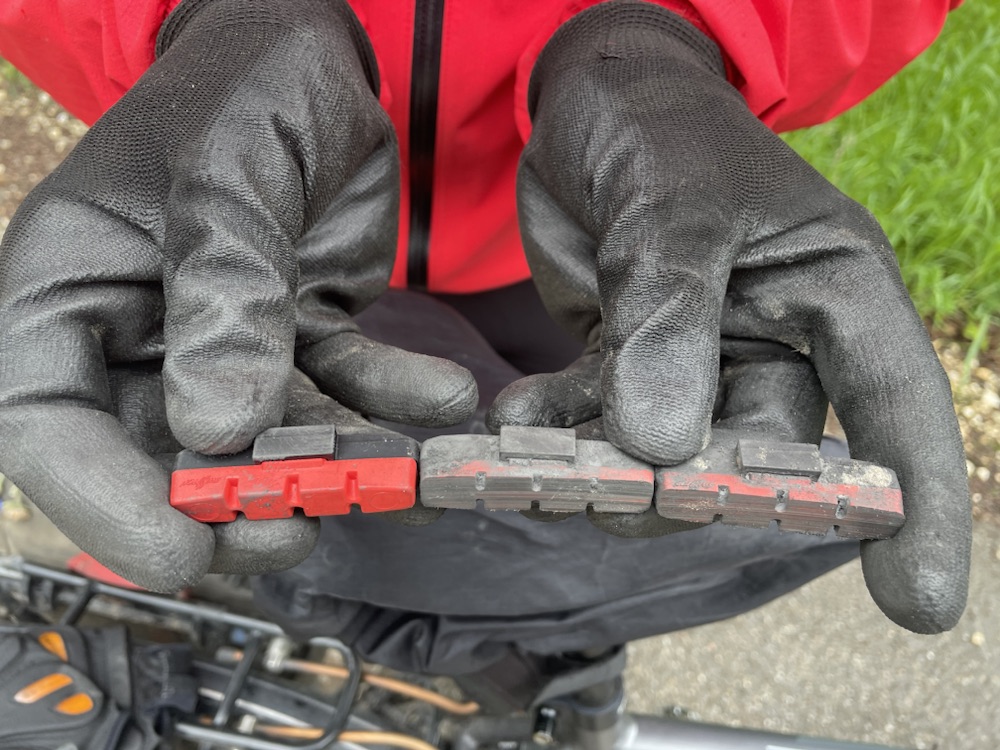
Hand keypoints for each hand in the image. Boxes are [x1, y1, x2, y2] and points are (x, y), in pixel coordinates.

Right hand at [0, 0, 474, 591]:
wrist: (312, 52)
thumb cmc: (239, 85)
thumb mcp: (224, 172)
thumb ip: (222, 289)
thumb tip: (220, 425)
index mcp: (66, 290)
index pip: (46, 425)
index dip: (104, 504)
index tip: (183, 552)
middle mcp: (136, 331)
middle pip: (161, 454)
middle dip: (232, 504)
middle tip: (299, 529)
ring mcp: (221, 341)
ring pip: (263, 435)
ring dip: (327, 464)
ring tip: (392, 475)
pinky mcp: (296, 333)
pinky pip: (340, 387)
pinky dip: (388, 402)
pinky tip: (441, 401)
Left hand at [490, 1, 969, 632]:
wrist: (591, 103)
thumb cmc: (662, 130)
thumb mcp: (677, 205)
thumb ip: (672, 318)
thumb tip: (662, 449)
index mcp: (831, 295)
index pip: (893, 410)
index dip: (913, 509)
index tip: (920, 605)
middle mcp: (774, 341)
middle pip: (753, 456)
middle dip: (688, 493)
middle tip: (619, 506)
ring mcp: (697, 359)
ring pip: (663, 455)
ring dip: (603, 470)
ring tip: (538, 466)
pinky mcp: (626, 361)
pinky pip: (595, 422)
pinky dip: (554, 433)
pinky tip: (514, 423)